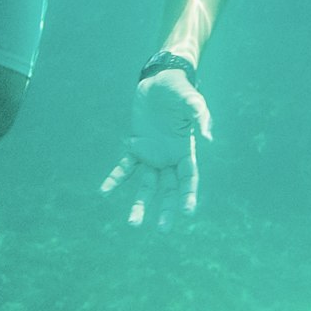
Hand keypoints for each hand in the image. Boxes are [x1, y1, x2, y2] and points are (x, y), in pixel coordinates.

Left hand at [101, 63, 210, 227]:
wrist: (159, 80)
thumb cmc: (179, 91)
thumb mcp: (192, 100)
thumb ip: (200, 117)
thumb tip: (207, 139)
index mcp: (185, 151)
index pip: (189, 179)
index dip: (188, 195)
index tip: (187, 212)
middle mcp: (169, 158)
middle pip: (169, 190)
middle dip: (166, 210)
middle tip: (161, 230)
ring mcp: (152, 154)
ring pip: (147, 185)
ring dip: (140, 204)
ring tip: (133, 224)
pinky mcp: (136, 146)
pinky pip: (125, 166)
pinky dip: (115, 178)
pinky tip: (103, 191)